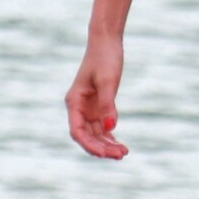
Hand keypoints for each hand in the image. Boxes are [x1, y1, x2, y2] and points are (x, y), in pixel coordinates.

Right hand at [65, 36, 127, 159]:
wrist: (107, 43)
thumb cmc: (105, 59)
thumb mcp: (107, 82)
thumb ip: (108, 106)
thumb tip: (110, 129)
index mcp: (74, 102)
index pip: (77, 131)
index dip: (89, 145)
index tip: (104, 154)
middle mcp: (78, 108)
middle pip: (87, 136)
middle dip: (102, 148)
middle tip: (121, 155)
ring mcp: (88, 109)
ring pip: (95, 134)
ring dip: (108, 145)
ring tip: (124, 153)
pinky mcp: (98, 107)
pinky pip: (102, 128)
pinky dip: (110, 137)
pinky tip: (121, 146)